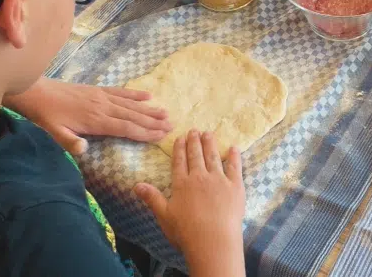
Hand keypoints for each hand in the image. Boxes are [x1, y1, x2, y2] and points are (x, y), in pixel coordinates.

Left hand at [5, 79, 171, 154]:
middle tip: (172, 126)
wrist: (36, 91)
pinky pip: (120, 92)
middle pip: (133, 116)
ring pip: (130, 104)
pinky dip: (135, 94)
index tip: (161, 135)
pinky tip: (148, 96)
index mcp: (95, 120)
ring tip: (166, 113)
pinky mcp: (98, 90)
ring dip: (149, 109)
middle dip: (153, 122)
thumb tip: (84, 150)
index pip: (125, 127)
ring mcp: (101, 97)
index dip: (144, 132)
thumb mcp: (53, 133)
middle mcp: (103, 107)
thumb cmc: (46, 117)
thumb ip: (69, 142)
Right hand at [135, 131, 245, 273]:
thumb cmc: (186, 231)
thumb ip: (152, 198)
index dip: (179, 149)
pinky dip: (234, 156)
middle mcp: (200, 177)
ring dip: (210, 144)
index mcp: (182, 184)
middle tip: (194, 130)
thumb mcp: (164, 215)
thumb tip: (135, 185)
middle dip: (194, 142)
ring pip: (213, 157)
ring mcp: (219, 180)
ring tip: (209, 133)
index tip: (180, 137)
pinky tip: (233, 148)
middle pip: (196, 156)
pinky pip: (235, 167)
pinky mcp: (235, 186)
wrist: (213, 240)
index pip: (179, 162)